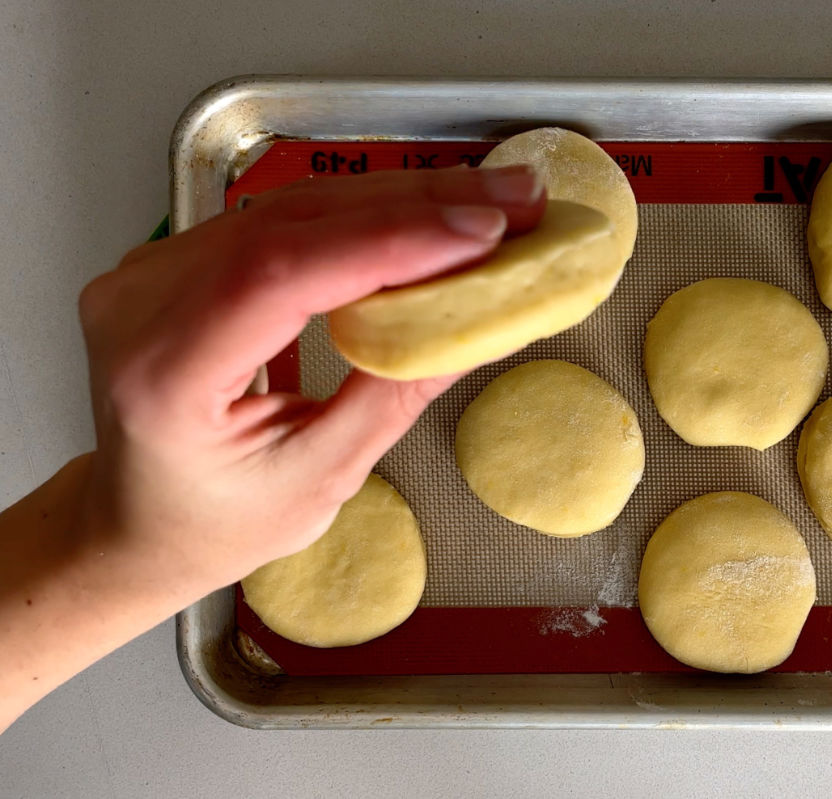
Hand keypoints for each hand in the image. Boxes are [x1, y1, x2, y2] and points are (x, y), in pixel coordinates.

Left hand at [76, 165, 545, 596]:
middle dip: (415, 204)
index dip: (384, 242)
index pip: (275, 275)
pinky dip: (367, 212)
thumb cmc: (218, 522)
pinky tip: (429, 210)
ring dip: (401, 198)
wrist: (139, 520)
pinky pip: (285, 216)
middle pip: (289, 221)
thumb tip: (482, 324)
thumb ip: (395, 396)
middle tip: (515, 199)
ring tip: (492, 200)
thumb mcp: (320, 478)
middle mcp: (143, 301)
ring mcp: (155, 268)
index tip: (481, 231)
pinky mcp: (183, 255)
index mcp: (163, 374)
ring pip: (293, 205)